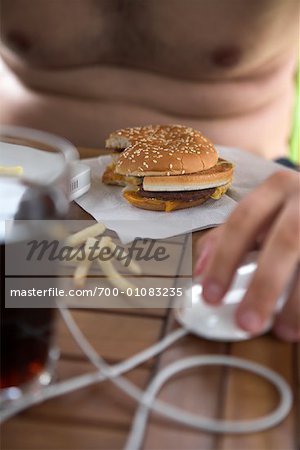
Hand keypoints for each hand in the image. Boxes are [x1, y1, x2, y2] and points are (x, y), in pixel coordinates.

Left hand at [194, 170, 299, 341]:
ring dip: (296, 303)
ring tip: (284, 331)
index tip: (211, 296)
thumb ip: (228, 236)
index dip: (224, 260)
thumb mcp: (262, 212)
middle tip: (247, 322)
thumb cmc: (291, 210)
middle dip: (263, 285)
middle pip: (282, 242)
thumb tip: (200, 272)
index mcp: (276, 188)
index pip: (242, 221)